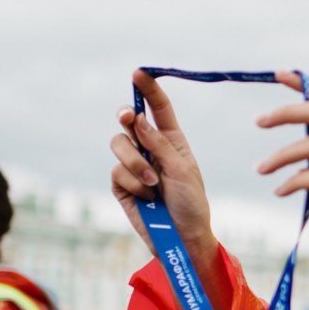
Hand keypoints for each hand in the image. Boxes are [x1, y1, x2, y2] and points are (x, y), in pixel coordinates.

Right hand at [110, 69, 217, 258]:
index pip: (158, 108)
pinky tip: (148, 197)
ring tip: (154, 183)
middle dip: (127, 117)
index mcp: (171, 140)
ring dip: (136, 162)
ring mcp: (133, 166)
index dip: (148, 89)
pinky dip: (133, 183)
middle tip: (130, 119)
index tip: (139, 72)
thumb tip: (139, 120)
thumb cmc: (191, 203)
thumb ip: (160, 144)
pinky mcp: (121, 185)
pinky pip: (117, 171)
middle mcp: (150, 149)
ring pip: (118, 144)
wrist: (183, 237)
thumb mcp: (182, 170)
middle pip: (128, 122)